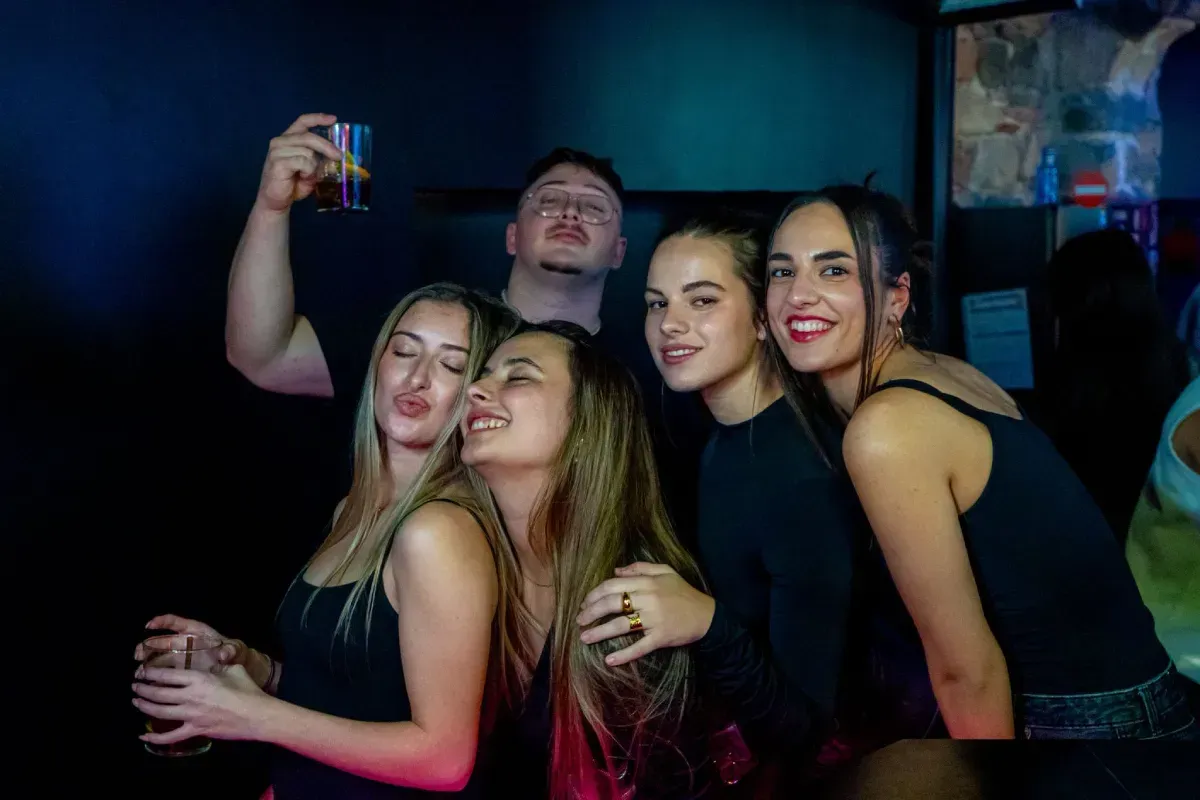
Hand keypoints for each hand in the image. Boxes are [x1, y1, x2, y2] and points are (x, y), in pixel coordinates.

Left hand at [133, 663, 269, 743]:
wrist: (257, 715)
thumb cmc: (248, 689)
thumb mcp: (233, 669)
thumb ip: (219, 664)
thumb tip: (213, 661)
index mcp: (199, 679)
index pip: (167, 674)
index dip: (151, 672)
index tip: (143, 671)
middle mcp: (190, 696)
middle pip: (158, 693)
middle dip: (143, 689)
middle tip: (135, 686)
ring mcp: (191, 715)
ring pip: (160, 712)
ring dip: (144, 706)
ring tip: (136, 701)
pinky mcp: (195, 731)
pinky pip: (170, 737)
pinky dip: (154, 739)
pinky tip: (143, 737)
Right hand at [135, 614, 246, 669]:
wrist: (236, 667)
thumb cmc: (234, 652)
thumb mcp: (235, 649)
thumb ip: (231, 650)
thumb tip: (224, 653)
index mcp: (197, 632)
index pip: (176, 622)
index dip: (162, 621)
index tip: (149, 624)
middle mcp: (185, 643)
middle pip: (162, 641)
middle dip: (148, 646)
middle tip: (137, 655)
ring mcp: (181, 657)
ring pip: (160, 657)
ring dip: (148, 664)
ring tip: (139, 672)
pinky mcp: (181, 671)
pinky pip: (165, 672)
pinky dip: (156, 678)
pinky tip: (148, 685)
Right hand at [255, 113, 342, 213]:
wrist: (276, 201)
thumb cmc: (293, 184)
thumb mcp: (311, 169)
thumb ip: (320, 160)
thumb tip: (337, 155)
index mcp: (289, 139)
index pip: (302, 121)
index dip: (318, 118)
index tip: (334, 119)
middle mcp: (281, 141)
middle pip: (309, 137)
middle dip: (327, 146)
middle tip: (339, 156)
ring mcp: (277, 151)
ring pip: (307, 151)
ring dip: (313, 166)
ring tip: (307, 176)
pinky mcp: (277, 162)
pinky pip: (303, 162)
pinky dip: (308, 171)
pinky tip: (301, 177)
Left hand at [577, 562, 715, 666]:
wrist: (707, 616)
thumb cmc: (684, 593)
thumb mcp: (665, 572)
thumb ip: (640, 568)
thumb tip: (615, 571)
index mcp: (647, 583)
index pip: (613, 585)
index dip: (595, 594)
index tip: (584, 603)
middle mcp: (648, 599)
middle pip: (612, 603)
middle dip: (591, 612)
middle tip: (579, 621)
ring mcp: (654, 619)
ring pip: (621, 625)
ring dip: (600, 632)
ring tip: (584, 638)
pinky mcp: (661, 637)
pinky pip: (639, 647)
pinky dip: (624, 655)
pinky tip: (609, 660)